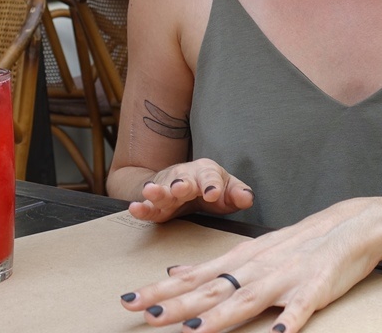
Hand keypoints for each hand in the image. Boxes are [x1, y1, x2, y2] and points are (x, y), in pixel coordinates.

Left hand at [120, 199, 381, 332]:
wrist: (353, 225)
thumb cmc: (300, 244)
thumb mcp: (252, 250)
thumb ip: (214, 266)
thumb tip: (175, 272)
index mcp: (241, 261)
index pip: (194, 278)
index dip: (161, 290)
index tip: (129, 300)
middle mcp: (257, 268)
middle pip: (211, 289)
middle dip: (177, 304)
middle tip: (144, 315)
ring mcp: (286, 279)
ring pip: (247, 299)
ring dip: (219, 317)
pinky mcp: (316, 289)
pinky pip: (300, 309)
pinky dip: (288, 323)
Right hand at [127, 158, 253, 223]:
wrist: (184, 184)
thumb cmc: (210, 187)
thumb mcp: (227, 189)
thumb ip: (238, 194)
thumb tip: (247, 198)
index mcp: (205, 172)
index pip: (210, 176)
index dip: (211, 185)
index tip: (213, 193)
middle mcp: (185, 177)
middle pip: (183, 180)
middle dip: (182, 184)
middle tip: (181, 189)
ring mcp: (168, 190)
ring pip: (162, 190)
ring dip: (157, 192)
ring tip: (150, 192)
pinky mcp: (156, 204)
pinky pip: (148, 206)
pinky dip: (141, 208)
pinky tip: (135, 208)